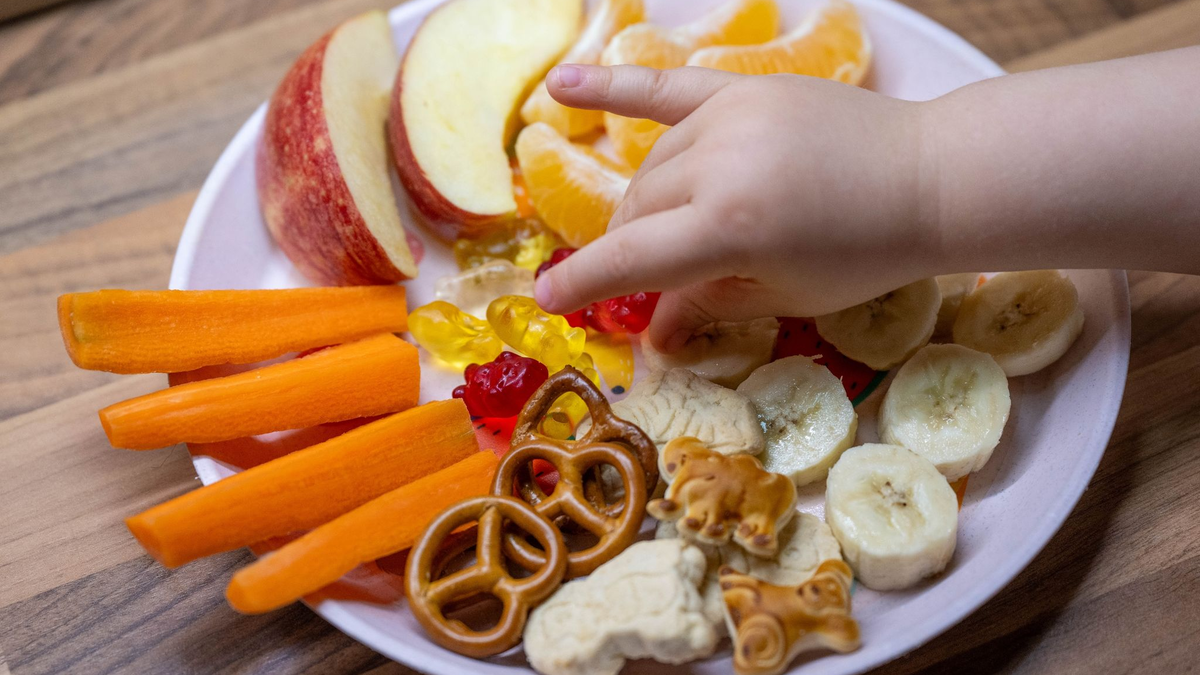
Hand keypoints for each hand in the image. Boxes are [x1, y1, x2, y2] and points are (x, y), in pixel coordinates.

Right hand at [533, 64, 937, 350]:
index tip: (547, 302)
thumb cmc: (864, 253)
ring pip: (652, 168)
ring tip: (676, 231)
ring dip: (649, 206)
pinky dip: (610, 88)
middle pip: (639, 212)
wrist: (931, 176)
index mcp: (731, 227)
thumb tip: (653, 337)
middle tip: (658, 280)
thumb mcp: (784, 295)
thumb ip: (707, 306)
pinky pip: (665, 88)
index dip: (586, 285)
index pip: (634, 259)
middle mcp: (719, 164)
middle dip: (636, 251)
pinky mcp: (743, 90)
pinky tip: (558, 89)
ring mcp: (728, 118)